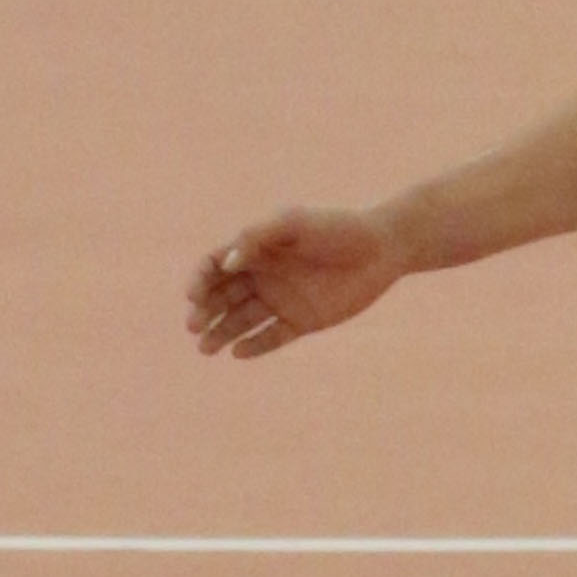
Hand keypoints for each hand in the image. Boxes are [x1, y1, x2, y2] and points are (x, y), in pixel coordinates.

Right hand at [186, 206, 405, 359]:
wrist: (383, 248)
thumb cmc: (337, 228)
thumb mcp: (294, 223)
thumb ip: (257, 236)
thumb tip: (227, 263)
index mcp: (256, 249)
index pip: (214, 267)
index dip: (199, 281)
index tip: (193, 295)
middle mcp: (263, 276)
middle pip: (221, 297)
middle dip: (204, 312)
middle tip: (194, 326)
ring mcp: (281, 300)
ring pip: (241, 321)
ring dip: (221, 334)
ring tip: (206, 348)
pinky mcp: (302, 321)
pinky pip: (271, 338)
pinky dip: (254, 346)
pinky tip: (238, 353)